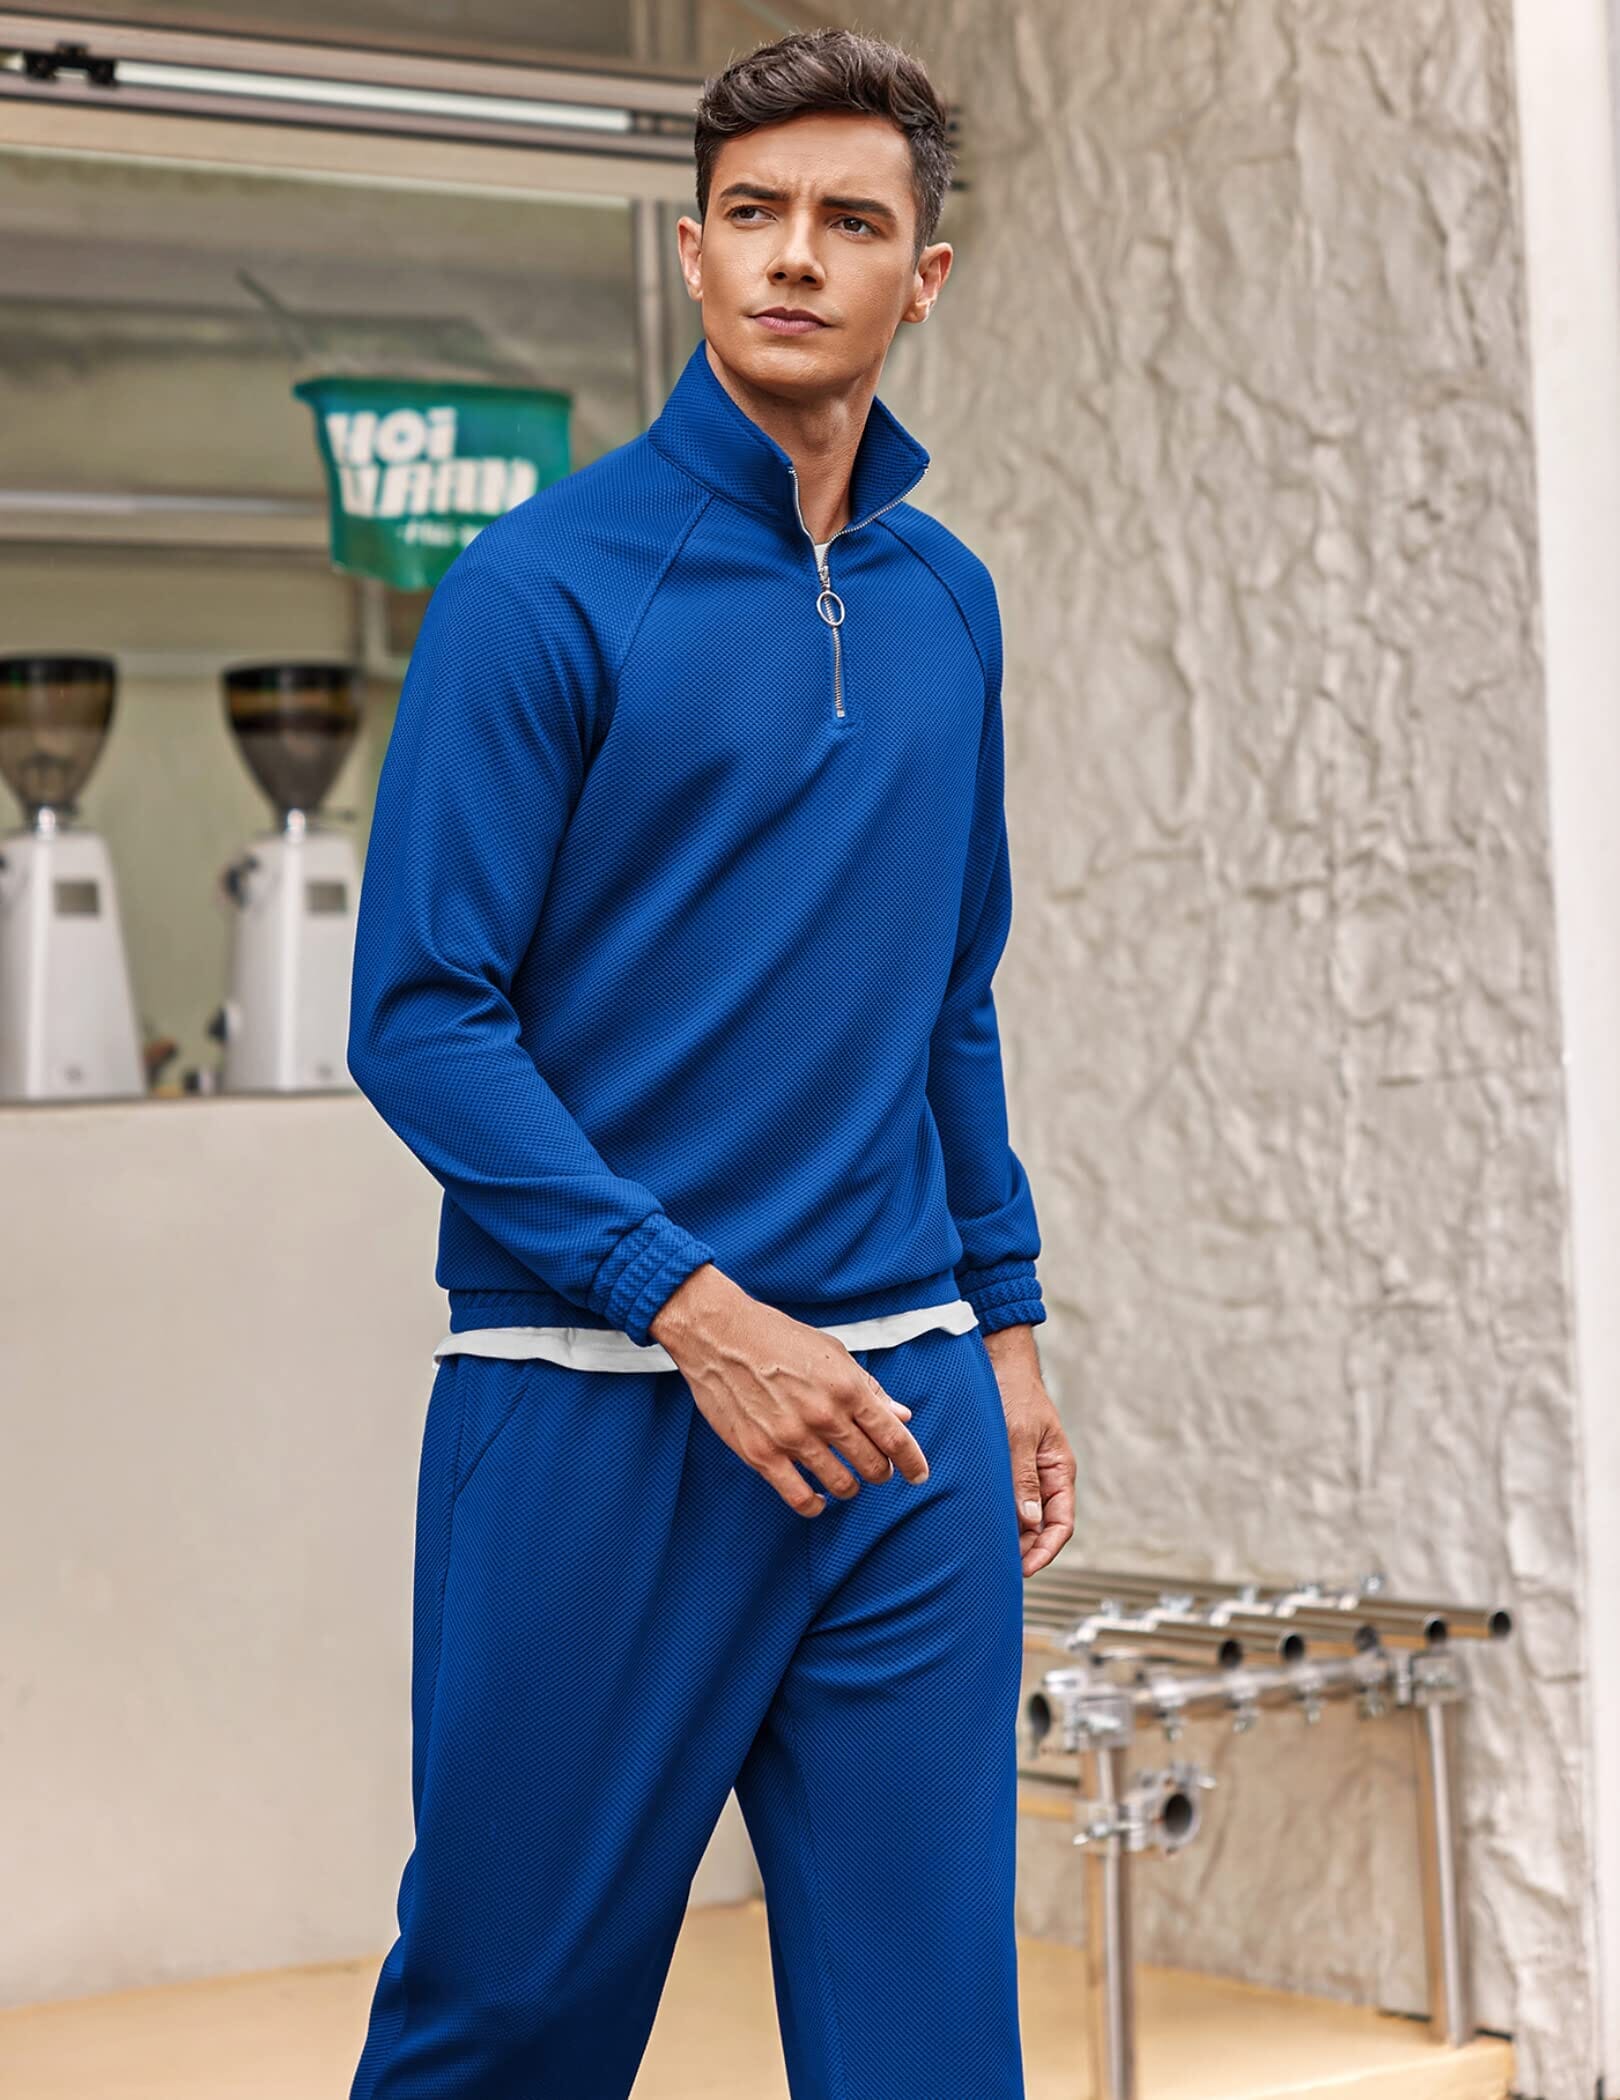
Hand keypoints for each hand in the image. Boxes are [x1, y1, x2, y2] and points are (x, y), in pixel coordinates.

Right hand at [650, 1263, 930, 1517]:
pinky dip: (816, 1505)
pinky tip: (819, 1499)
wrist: (719, 1335)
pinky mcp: (761, 1454)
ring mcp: (792, 1437)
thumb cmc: (778, 1338)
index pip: (893, 1437)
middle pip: (871, 1465)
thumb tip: (901, 1416)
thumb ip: (869, 1388)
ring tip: (845, 1479)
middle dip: (880, 1472)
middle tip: (875, 1470)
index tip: (918, 1474)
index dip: (912, 1462)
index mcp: (847, 1387)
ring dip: (850, 1486)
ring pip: (841, 1484)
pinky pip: (800, 1497)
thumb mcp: (832, 1353)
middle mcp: (824, 1415)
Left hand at [982, 1324, 1075, 1575]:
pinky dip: (996, 1513)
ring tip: (983, 1552)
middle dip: (1024, 1549)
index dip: (1046, 1550)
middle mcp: (1045, 1475)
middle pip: (1040, 1526)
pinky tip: (975, 1523)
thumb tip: (1030, 1522)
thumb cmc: (1014, 1392)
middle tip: (996, 1567)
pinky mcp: (1006, 1465)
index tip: (1025, 1569)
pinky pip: (1005, 1498)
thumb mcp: (1019, 1435)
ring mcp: (1026, 1471)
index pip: (1061, 1523)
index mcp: (1059, 1470)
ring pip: (1021, 1515)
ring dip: (1008, 1534)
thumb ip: (1023, 1478)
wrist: (998, 1361)